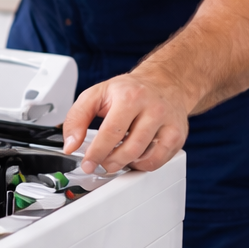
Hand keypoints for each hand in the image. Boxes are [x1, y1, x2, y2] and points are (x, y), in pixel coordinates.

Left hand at [62, 71, 190, 173]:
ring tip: (116, 157)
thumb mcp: (96, 95)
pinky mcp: (178, 134)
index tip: (87, 164)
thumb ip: (76, 118)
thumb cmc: (128, 90)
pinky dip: (143, 165)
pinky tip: (134, 156)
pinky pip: (159, 161)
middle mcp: (153, 108)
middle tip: (100, 164)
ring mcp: (168, 122)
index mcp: (130, 96)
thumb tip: (70, 145)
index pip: (111, 132)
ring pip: (145, 157)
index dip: (97, 152)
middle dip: (111, 162)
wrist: (164, 82)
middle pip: (130, 148)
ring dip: (126, 164)